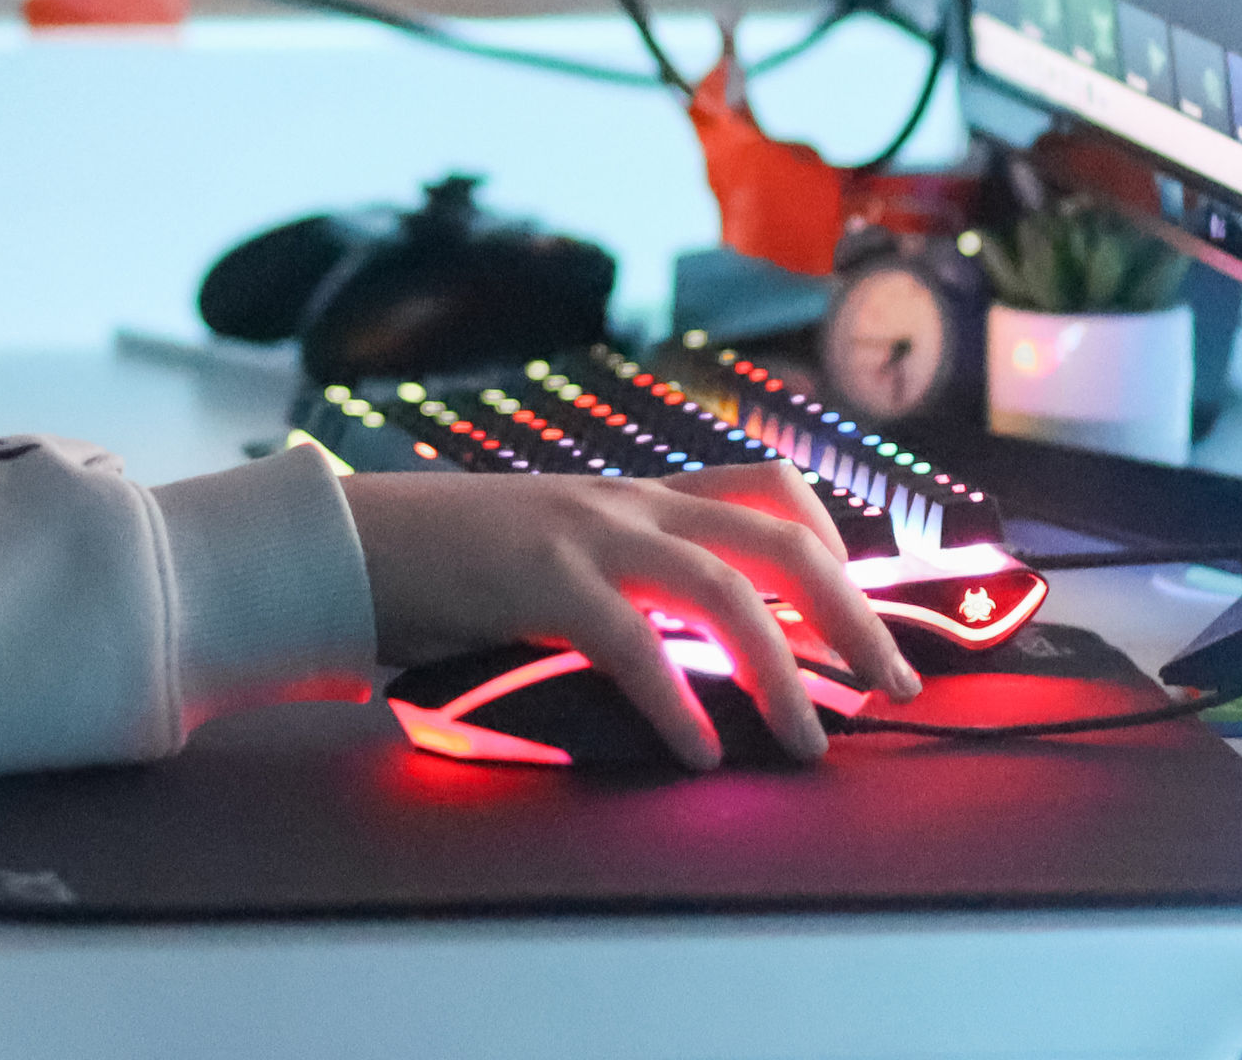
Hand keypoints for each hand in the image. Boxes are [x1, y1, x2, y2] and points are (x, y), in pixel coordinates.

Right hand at [340, 464, 922, 767]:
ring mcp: (584, 532)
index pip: (769, 491)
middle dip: (854, 612)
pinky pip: (631, 636)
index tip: (867, 618)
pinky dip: (678, 699)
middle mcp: (626, 502)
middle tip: (895, 685)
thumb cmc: (447, 567)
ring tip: (809, 739)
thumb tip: (697, 662)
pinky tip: (699, 750)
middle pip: (781, 537)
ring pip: (724, 585)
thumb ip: (624, 588)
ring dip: (783, 667)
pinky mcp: (537, 577)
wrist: (347, 542)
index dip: (838, 548)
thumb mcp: (554, 557)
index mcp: (634, 496)